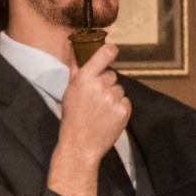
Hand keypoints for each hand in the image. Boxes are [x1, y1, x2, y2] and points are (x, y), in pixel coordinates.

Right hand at [46, 43, 131, 195]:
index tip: (113, 51)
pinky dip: (119, 107)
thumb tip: (76, 50)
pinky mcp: (123, 110)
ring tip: (101, 110)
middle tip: (95, 98)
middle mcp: (100, 86)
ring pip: (119, 89)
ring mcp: (113, 98)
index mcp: (85, 78)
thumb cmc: (72, 118)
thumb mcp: (69, 92)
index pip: (105, 54)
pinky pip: (125, 101)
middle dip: (106, 83)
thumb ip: (76, 69)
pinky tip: (108, 116)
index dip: (111, 51)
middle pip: (112, 75)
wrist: (80, 145)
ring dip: (112, 96)